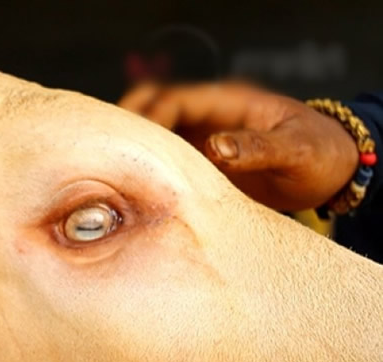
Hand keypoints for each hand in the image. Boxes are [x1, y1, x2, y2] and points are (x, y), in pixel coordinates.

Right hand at [118, 82, 358, 210]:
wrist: (331, 169)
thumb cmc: (318, 153)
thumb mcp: (295, 151)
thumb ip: (256, 148)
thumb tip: (213, 147)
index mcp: (228, 102)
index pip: (174, 99)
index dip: (150, 118)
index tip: (136, 147)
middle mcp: (209, 115)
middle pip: (153, 103)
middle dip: (127, 120)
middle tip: (106, 151)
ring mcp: (202, 135)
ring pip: (154, 128)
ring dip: (134, 143)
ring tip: (112, 170)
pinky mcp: (202, 159)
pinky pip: (165, 155)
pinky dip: (147, 164)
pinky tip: (136, 186)